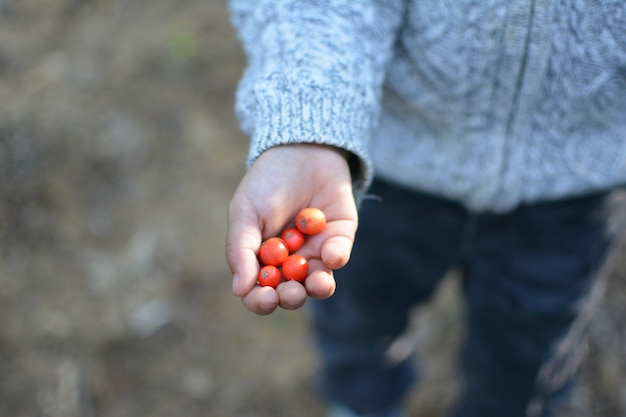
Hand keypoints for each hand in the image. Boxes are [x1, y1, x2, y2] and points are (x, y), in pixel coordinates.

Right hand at [226, 144, 357, 314]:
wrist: (300, 149)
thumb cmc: (265, 182)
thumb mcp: (245, 212)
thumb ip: (241, 250)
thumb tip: (239, 290)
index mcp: (261, 259)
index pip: (259, 291)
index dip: (260, 301)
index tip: (265, 298)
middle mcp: (288, 262)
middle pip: (290, 293)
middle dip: (291, 297)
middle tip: (291, 292)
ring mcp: (315, 251)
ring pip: (318, 282)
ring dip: (318, 287)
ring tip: (317, 282)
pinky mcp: (339, 238)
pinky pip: (339, 256)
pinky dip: (336, 257)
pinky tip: (330, 252)